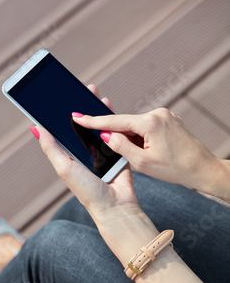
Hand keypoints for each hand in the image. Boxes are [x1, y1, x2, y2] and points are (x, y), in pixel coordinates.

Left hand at [33, 85, 158, 263]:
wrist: (116, 206)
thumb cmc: (88, 191)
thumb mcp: (64, 167)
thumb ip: (51, 148)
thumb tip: (34, 127)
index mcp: (70, 155)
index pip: (63, 130)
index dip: (60, 113)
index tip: (58, 96)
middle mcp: (85, 151)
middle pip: (82, 124)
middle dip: (81, 105)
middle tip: (79, 87)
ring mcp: (102, 150)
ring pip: (99, 124)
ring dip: (97, 108)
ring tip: (94, 93)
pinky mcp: (118, 151)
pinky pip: (115, 131)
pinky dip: (113, 118)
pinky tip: (109, 105)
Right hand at [72, 107, 220, 191]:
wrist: (203, 169)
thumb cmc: (175, 168)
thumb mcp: (143, 162)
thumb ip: (121, 146)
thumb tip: (106, 135)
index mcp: (149, 122)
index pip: (114, 121)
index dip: (93, 120)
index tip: (77, 116)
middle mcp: (157, 113)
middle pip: (125, 123)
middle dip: (117, 135)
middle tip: (117, 147)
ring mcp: (165, 115)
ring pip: (136, 126)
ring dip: (131, 139)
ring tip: (144, 157)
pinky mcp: (169, 120)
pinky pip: (147, 127)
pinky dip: (141, 137)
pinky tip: (149, 151)